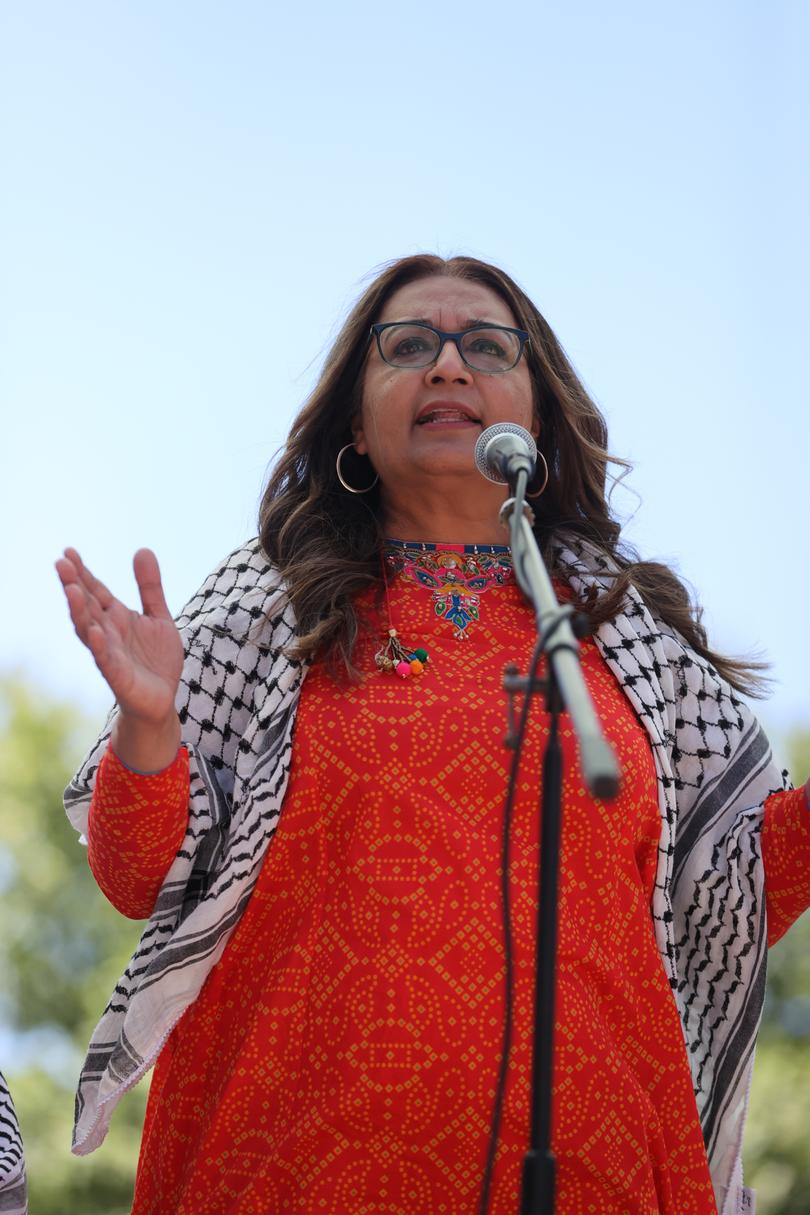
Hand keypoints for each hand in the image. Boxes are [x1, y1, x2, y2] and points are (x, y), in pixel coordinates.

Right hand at [56, 548, 183, 768]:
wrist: (162, 699)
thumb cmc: (155, 659)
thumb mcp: (158, 616)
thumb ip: (150, 587)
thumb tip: (143, 549)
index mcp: (116, 617)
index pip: (95, 591)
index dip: (83, 572)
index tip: (68, 551)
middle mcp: (108, 632)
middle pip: (87, 606)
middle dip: (74, 585)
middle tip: (62, 564)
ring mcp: (110, 653)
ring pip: (89, 630)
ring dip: (80, 612)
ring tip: (72, 590)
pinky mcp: (118, 676)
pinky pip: (106, 660)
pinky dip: (100, 646)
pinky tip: (96, 631)